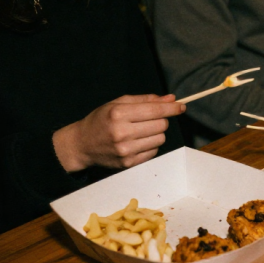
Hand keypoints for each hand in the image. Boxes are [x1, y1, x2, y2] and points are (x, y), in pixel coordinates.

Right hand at [53, 94, 185, 171]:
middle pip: (161, 125)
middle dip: (161, 120)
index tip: (181, 106)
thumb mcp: (118, 104)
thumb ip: (146, 100)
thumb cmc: (101, 120)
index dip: (171, 108)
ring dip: (156, 133)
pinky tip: (138, 142)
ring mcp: (126, 150)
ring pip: (160, 139)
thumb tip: (171, 99)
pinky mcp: (129, 163)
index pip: (155, 110)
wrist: (82, 144)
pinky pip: (154, 151)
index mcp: (118, 114)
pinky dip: (151, 145)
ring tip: (141, 131)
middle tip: (150, 119)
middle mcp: (122, 133)